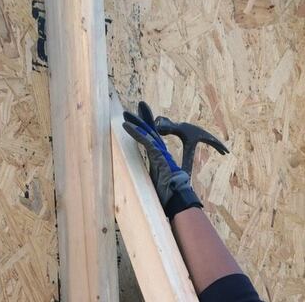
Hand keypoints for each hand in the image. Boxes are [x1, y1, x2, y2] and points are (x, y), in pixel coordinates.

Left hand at [122, 101, 201, 218]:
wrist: (178, 200)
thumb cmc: (169, 195)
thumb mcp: (156, 184)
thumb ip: (152, 178)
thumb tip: (144, 182)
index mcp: (161, 158)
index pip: (153, 138)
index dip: (148, 126)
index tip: (142, 116)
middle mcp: (161, 153)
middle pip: (151, 131)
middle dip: (144, 117)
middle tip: (138, 105)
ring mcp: (160, 154)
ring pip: (147, 133)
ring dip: (136, 122)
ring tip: (125, 113)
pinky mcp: (158, 157)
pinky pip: (145, 141)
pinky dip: (136, 132)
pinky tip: (126, 125)